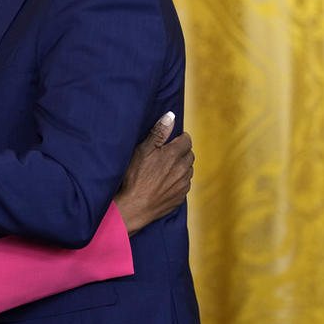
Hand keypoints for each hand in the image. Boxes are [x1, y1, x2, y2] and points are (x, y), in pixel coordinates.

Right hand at [113, 112, 193, 234]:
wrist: (134, 206)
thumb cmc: (135, 176)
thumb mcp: (143, 150)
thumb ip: (159, 132)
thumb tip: (171, 116)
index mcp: (175, 154)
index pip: (187, 140)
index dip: (180, 138)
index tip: (173, 140)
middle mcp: (183, 168)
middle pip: (189, 155)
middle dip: (182, 152)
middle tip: (167, 154)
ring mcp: (183, 184)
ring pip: (188, 170)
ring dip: (181, 167)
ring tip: (165, 169)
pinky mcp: (180, 197)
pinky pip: (184, 185)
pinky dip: (178, 181)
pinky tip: (165, 183)